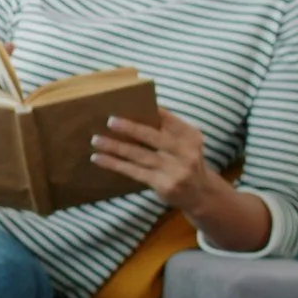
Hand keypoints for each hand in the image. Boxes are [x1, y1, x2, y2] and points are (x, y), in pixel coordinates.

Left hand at [89, 111, 220, 210]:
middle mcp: (186, 152)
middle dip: (130, 128)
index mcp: (191, 136)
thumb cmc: (185, 162)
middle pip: (153, 137)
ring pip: (139, 155)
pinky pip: (133, 171)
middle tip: (109, 120)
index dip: (149, 111)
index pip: (168, 119)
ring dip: (115, 146)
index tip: (127, 103)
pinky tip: (99, 158)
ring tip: (96, 140)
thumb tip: (134, 111)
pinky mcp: (163, 185)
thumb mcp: (185, 143)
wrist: (201, 194)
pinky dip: (114, 164)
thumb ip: (168, 130)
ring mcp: (175, 170)